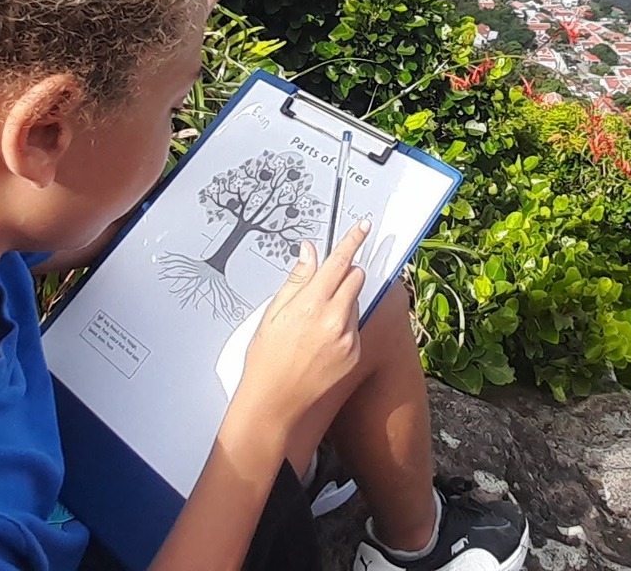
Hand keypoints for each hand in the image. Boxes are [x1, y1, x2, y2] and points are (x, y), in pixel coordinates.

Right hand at [237, 220, 369, 427]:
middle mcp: (335, 319)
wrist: (275, 405)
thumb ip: (297, 279)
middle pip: (356, 277)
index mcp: (311, 304)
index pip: (340, 261)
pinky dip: (345, 324)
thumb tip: (309, 253)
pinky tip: (322, 340)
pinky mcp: (355, 353)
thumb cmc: (267, 361)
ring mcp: (348, 338)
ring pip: (356, 301)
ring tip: (315, 321)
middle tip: (325, 283)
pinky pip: (356, 325)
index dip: (354, 240)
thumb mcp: (273, 314)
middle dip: (345, 273)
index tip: (363, 226)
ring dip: (344, 300)